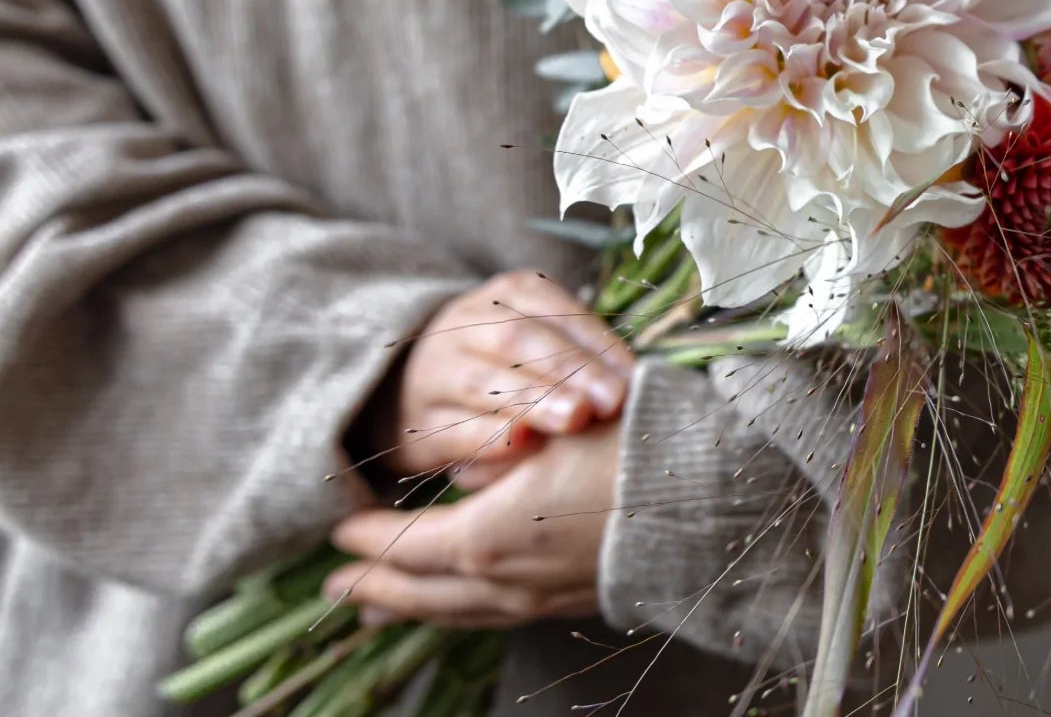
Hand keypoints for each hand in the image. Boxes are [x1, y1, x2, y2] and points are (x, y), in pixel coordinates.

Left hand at [326, 421, 619, 626]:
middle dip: (374, 590)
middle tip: (337, 588)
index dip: (369, 542)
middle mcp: (504, 583)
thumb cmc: (628, 453)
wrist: (707, 502)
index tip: (341, 533)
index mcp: (487, 538)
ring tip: (379, 609)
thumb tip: (460, 475)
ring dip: (411, 610)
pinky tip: (457, 606)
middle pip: (420, 595)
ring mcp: (538, 601)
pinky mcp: (569, 604)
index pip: (406, 547)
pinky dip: (457, 613)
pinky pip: (493, 618)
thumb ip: (494, 460)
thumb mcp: (551, 437)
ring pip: (456, 613)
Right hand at [357, 269, 634, 489]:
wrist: (411, 388)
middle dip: (569, 370)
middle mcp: (466, 323)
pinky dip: (488, 439)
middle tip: (610, 402)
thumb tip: (639, 387)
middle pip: (518, 340)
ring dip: (530, 402)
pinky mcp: (416, 422)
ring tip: (573, 420)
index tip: (635, 380)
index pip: (558, 312)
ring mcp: (435, 371)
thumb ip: (584, 358)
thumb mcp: (543, 344)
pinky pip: (451, 430)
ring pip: (480, 382)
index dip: (599, 345)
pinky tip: (522, 446)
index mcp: (510, 294)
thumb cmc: (509, 366)